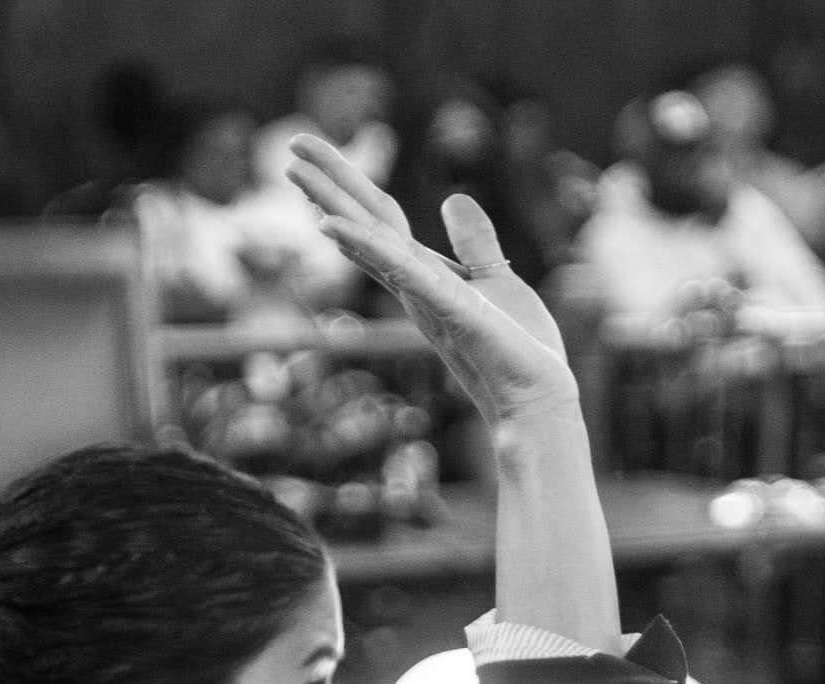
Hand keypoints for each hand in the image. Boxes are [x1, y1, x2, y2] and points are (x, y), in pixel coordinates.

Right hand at [286, 134, 579, 425]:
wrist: (534, 396)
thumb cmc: (516, 348)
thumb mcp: (495, 278)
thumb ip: (473, 242)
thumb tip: (453, 200)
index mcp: (423, 273)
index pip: (378, 220)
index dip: (347, 186)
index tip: (313, 157)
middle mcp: (412, 283)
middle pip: (364, 222)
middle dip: (328, 183)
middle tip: (290, 145)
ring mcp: (423, 294)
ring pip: (370, 241)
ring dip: (333, 205)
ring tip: (298, 172)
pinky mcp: (444, 307)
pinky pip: (399, 271)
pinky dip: (366, 247)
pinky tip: (333, 227)